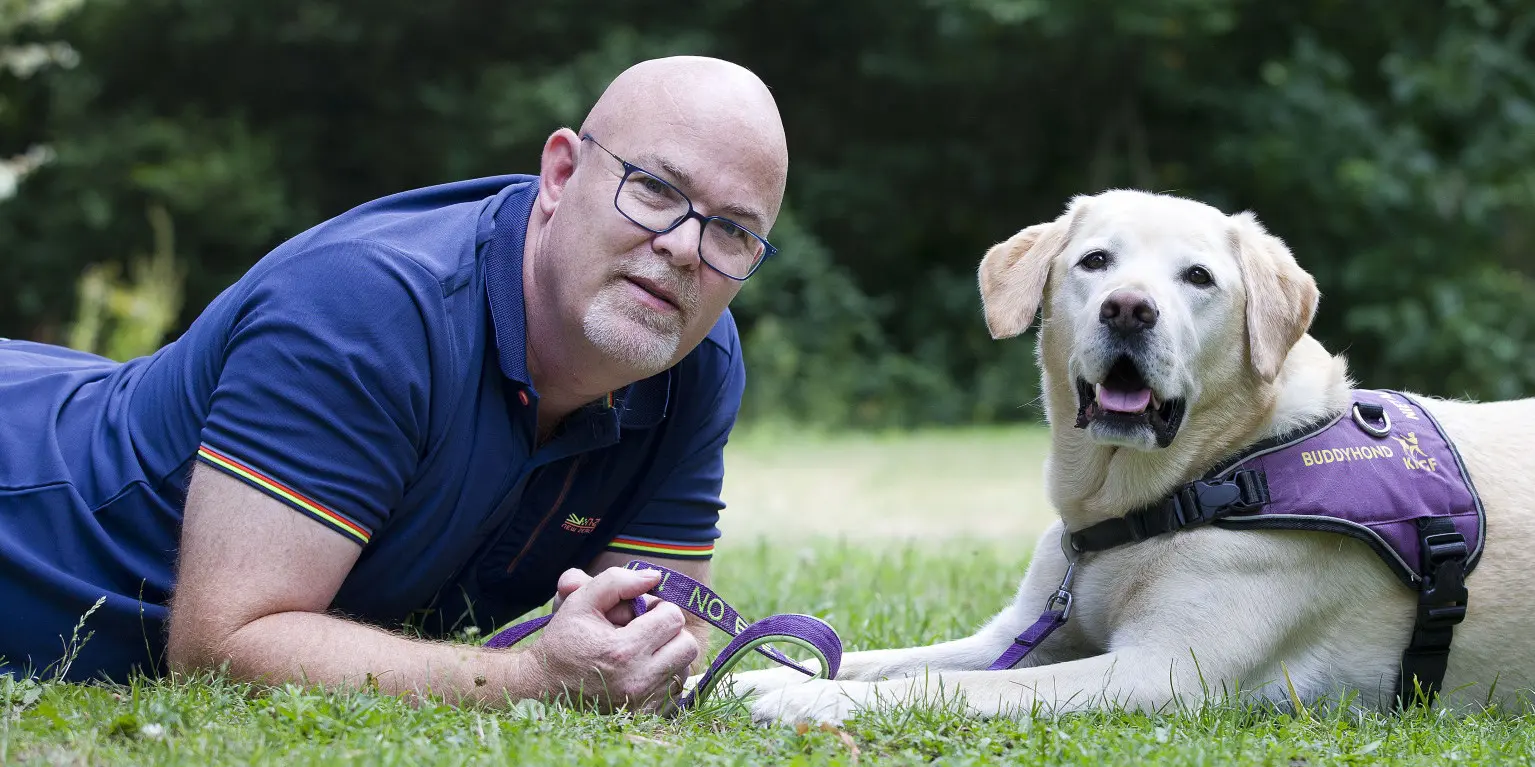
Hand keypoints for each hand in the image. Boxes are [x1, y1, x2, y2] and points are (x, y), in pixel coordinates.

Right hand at [527, 567, 698, 711]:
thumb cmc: (563, 639)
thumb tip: (655, 576)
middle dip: (670, 631)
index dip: (660, 608)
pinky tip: (641, 668)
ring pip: (684, 667)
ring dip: (669, 653)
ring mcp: (643, 702)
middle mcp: (638, 680)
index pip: (673, 618)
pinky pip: (675, 690)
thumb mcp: (581, 601)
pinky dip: (664, 675)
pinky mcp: (645, 715)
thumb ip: (617, 581)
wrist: (544, 686)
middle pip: (686, 645)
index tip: (641, 612)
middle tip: (646, 629)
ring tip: (641, 650)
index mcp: (624, 651)